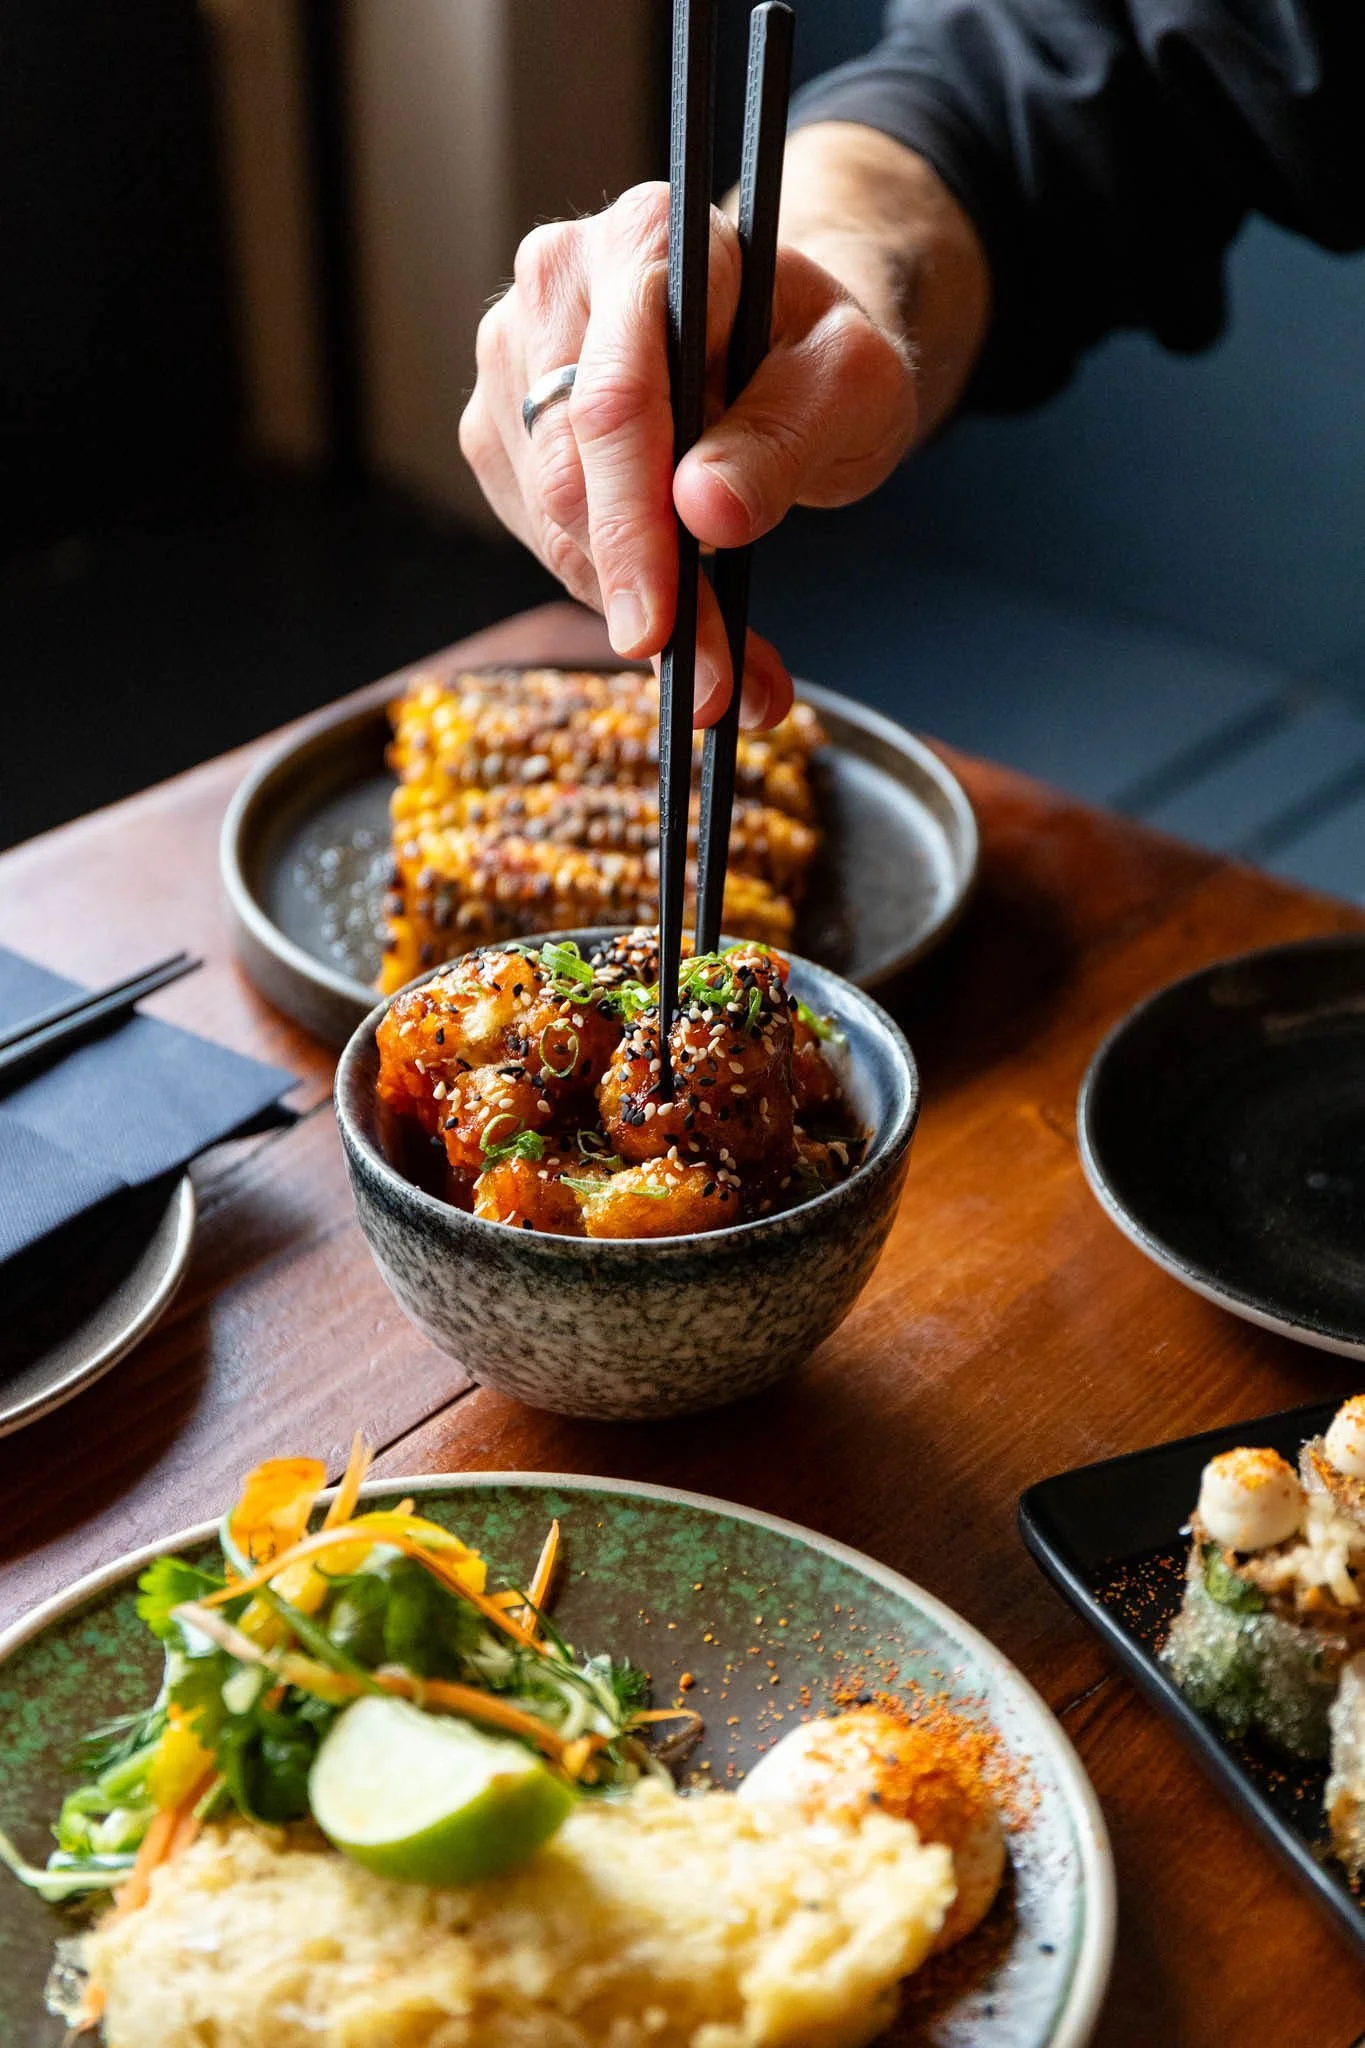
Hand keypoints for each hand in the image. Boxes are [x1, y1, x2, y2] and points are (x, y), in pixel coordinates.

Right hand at [459, 180, 918, 730]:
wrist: (785, 339)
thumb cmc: (819, 349)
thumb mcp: (854, 381)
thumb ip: (788, 434)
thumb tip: (704, 509)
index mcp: (646, 241)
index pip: (614, 403)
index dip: (632, 529)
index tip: (660, 631)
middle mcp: (556, 284)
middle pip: (569, 473)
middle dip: (643, 595)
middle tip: (726, 686)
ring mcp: (513, 358)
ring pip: (547, 521)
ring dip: (633, 610)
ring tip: (730, 670)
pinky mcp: (502, 430)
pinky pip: (542, 538)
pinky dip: (612, 595)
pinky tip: (679, 618)